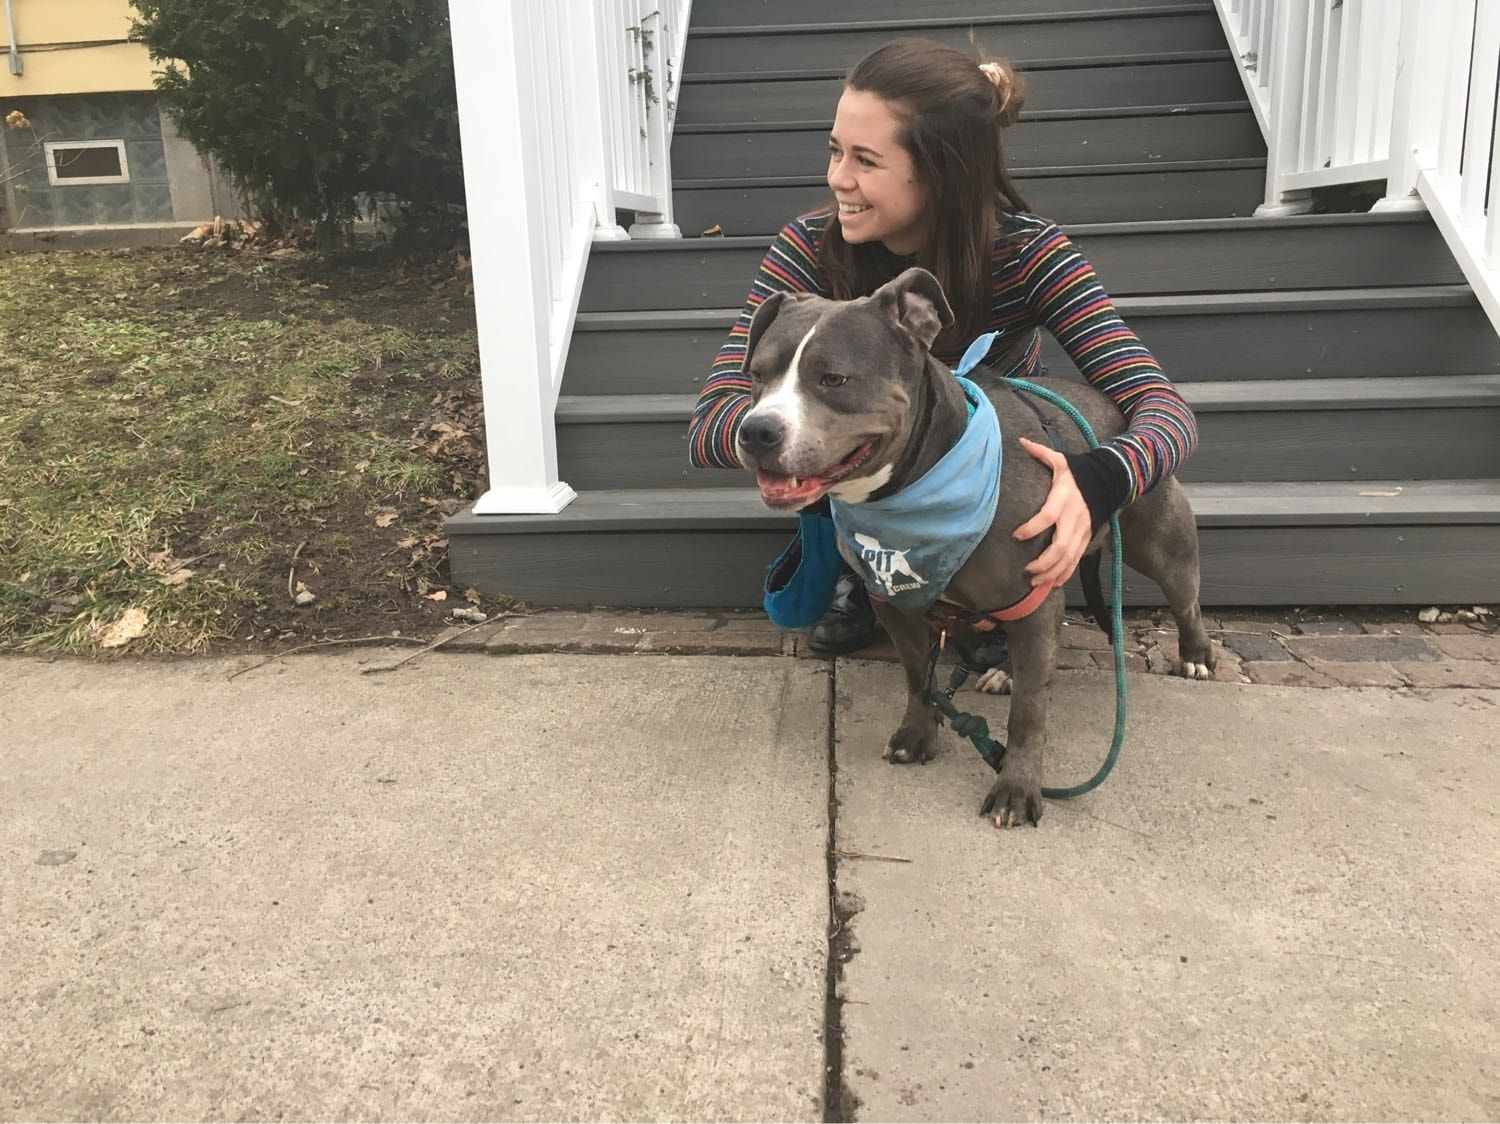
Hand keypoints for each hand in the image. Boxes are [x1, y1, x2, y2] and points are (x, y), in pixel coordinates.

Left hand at [1012, 436, 1092, 588]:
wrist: (1110, 480)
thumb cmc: (1079, 472)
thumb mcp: (1061, 460)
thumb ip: (1040, 452)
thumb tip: (1020, 441)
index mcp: (1064, 499)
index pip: (1048, 516)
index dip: (1032, 528)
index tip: (1016, 535)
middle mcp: (1074, 518)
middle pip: (1061, 547)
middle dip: (1043, 563)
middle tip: (1026, 571)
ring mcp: (1083, 531)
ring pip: (1070, 559)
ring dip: (1052, 574)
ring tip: (1034, 583)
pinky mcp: (1087, 538)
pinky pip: (1077, 561)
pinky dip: (1065, 574)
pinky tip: (1052, 584)